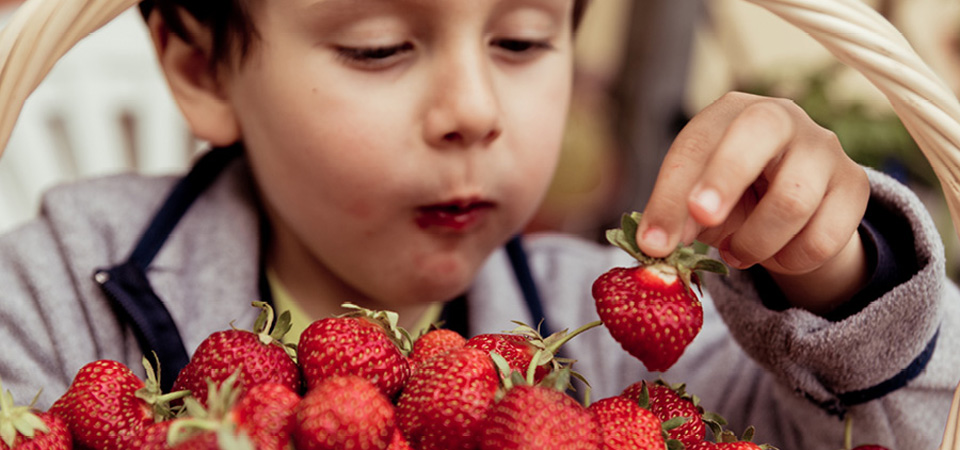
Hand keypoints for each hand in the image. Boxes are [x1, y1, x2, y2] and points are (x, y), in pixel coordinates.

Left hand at [635, 92, 870, 313]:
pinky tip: (777, 255)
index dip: (672, 194)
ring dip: (755, 243)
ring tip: (737, 254)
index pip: (696, 144)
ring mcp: (824, 148)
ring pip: (792, 200)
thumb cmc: (730, 193)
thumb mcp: (695, 199)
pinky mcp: (854, 186)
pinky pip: (824, 236)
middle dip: (724, 179)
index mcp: (729, 112)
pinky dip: (792, 259)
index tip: (655, 241)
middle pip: (757, 132)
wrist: (793, 201)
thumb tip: (655, 246)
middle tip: (702, 221)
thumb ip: (674, 217)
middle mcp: (781, 117)